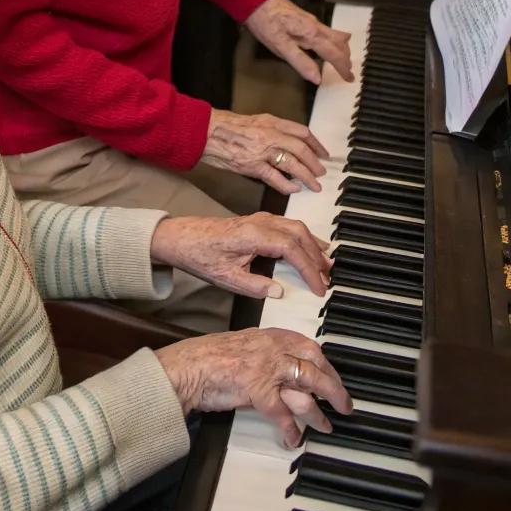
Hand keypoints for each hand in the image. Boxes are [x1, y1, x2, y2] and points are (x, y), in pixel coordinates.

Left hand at [151, 211, 332, 296]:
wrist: (181, 237)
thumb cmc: (201, 255)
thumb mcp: (226, 278)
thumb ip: (255, 286)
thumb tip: (280, 291)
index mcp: (253, 235)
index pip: (291, 249)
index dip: (309, 268)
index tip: (319, 287)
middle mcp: (260, 222)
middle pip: (299, 233)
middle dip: (316, 256)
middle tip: (328, 277)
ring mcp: (260, 219)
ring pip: (295, 226)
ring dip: (313, 244)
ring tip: (327, 264)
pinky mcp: (258, 221)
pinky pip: (287, 225)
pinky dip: (303, 236)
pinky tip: (311, 246)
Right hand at [156, 327, 352, 444]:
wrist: (188, 367)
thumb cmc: (209, 358)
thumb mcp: (244, 348)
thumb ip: (266, 356)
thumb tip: (285, 374)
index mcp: (270, 337)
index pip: (309, 347)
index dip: (326, 365)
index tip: (334, 377)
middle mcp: (272, 349)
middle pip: (314, 365)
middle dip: (334, 387)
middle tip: (345, 405)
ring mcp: (266, 368)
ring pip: (305, 388)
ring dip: (318, 411)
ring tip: (327, 426)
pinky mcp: (257, 389)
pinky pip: (282, 413)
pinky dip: (290, 429)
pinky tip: (294, 440)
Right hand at [203, 109, 328, 193]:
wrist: (207, 132)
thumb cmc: (227, 127)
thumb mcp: (255, 121)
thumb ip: (273, 128)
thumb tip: (289, 140)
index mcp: (272, 122)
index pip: (302, 132)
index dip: (316, 144)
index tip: (323, 153)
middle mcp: (270, 135)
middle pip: (301, 149)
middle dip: (315, 163)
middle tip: (321, 172)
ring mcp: (262, 151)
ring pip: (292, 164)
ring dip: (307, 176)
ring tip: (314, 185)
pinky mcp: (253, 166)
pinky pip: (276, 177)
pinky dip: (287, 185)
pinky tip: (294, 189)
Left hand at [247, 0, 353, 86]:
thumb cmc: (266, 22)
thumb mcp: (280, 45)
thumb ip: (300, 62)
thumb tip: (317, 78)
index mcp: (311, 34)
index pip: (334, 54)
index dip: (343, 67)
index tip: (350, 79)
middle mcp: (315, 26)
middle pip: (339, 43)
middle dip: (346, 58)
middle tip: (349, 72)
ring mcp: (311, 21)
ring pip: (334, 35)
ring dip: (342, 48)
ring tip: (343, 59)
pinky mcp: (304, 19)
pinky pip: (326, 31)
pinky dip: (334, 41)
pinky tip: (327, 44)